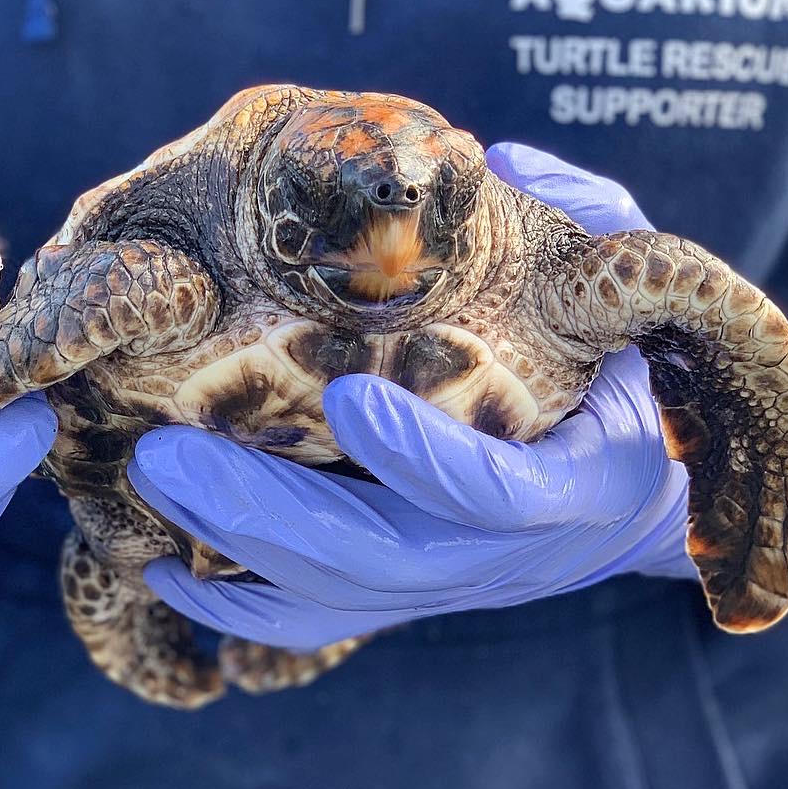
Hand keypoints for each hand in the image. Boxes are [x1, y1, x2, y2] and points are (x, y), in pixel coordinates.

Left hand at [130, 143, 693, 648]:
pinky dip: (235, 606)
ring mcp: (450, 585)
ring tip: (149, 475)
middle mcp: (508, 556)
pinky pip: (315, 622)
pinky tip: (164, 570)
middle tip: (165, 452)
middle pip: (379, 562)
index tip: (348, 395)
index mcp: (584, 481)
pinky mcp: (405, 598)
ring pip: (331, 596)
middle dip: (266, 513)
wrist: (638, 493)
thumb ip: (592, 222)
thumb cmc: (628, 372)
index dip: (426, 459)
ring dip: (230, 543)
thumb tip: (495, 166)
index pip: (500, 493)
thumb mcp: (630, 296)